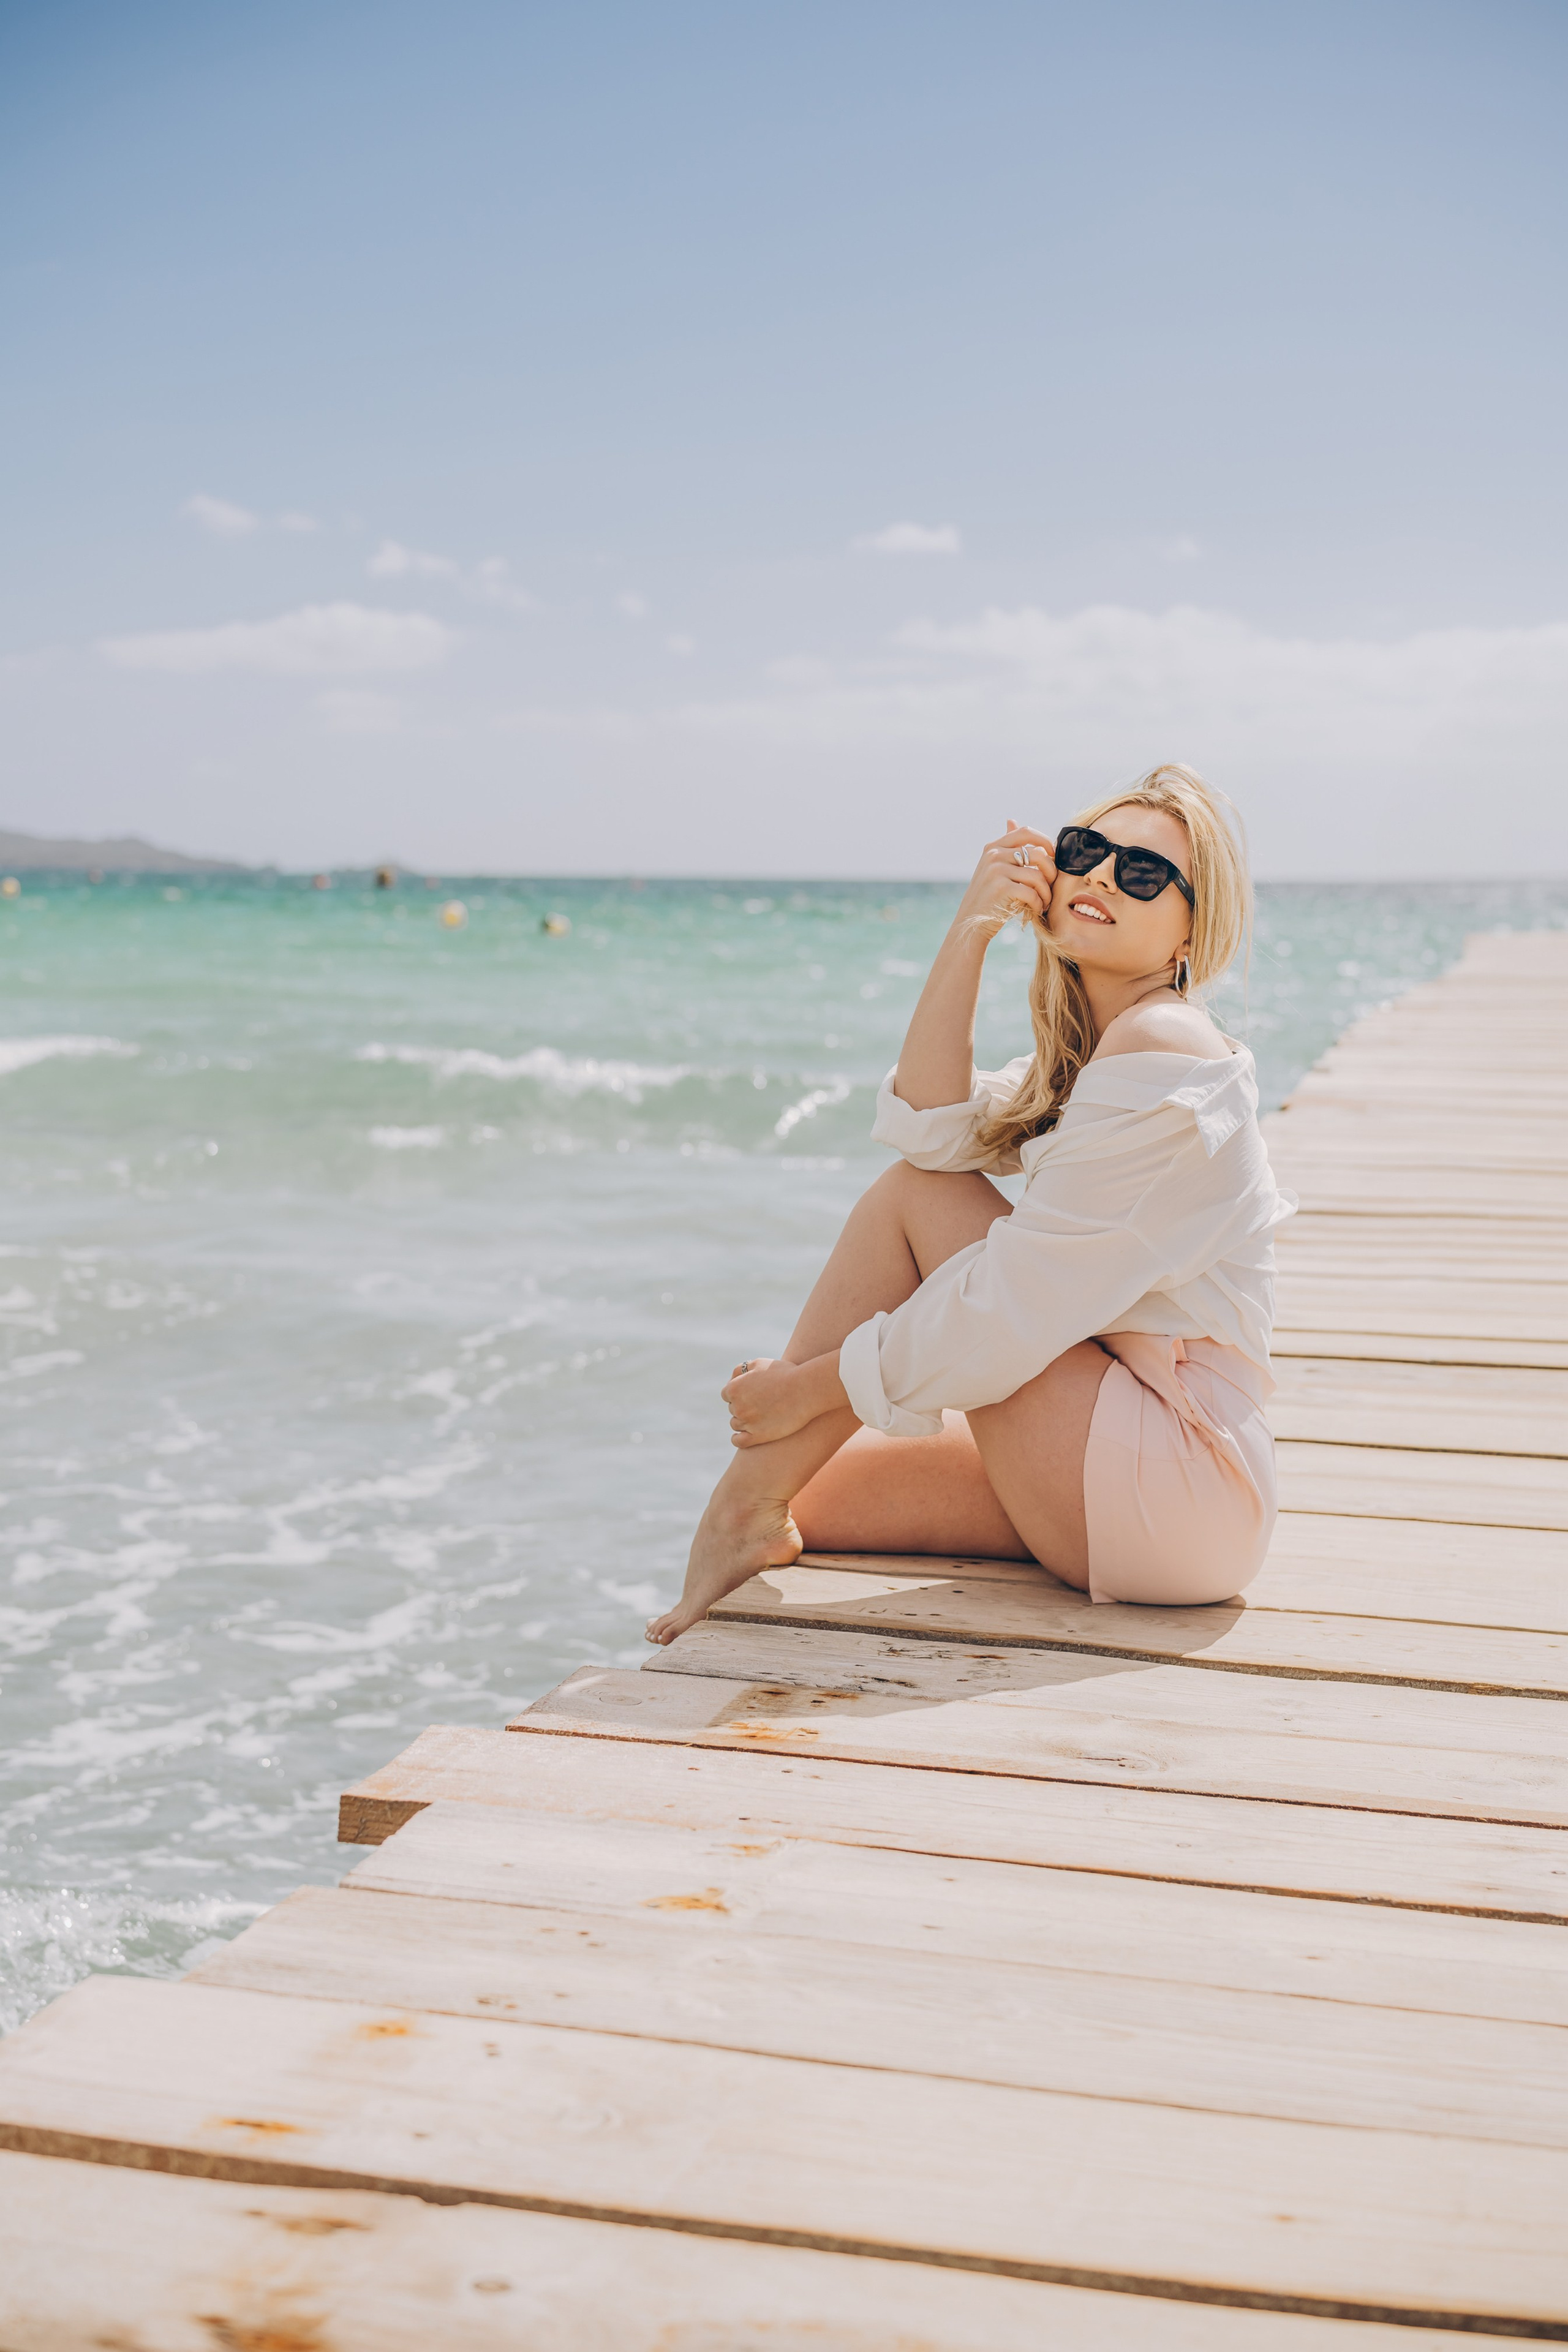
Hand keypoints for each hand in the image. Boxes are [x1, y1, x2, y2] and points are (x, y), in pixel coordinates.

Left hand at [721, 1355, 840, 1446]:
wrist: (805, 1390)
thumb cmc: (785, 1374)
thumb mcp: (760, 1363)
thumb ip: (742, 1369)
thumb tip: (733, 1378)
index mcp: (734, 1388)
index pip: (727, 1394)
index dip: (738, 1393)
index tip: (750, 1393)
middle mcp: (737, 1406)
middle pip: (733, 1409)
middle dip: (743, 1406)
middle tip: (761, 1403)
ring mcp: (747, 1423)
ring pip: (736, 1424)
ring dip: (744, 1421)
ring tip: (760, 1417)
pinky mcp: (758, 1437)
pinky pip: (739, 1441)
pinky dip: (738, 1439)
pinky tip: (745, 1436)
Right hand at [954, 819, 1056, 937]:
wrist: (971, 924)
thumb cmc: (989, 897)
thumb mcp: (995, 867)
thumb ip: (1007, 847)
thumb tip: (1012, 821)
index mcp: (993, 847)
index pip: (1025, 832)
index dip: (1045, 840)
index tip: (1053, 856)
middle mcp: (993, 855)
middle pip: (1038, 853)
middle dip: (1051, 871)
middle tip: (1051, 886)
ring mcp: (996, 870)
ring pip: (1038, 876)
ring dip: (1046, 892)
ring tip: (1044, 902)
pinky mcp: (1000, 888)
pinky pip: (1032, 893)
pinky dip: (1038, 904)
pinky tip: (1036, 910)